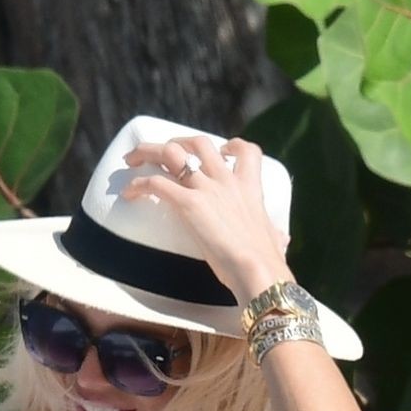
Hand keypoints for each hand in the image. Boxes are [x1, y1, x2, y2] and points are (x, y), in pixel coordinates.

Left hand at [118, 135, 293, 302]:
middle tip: (157, 152)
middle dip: (175, 141)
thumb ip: (274, 235)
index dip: (230, 146)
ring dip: (149, 151)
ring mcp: (207, 189)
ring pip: (171, 152)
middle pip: (197, 142)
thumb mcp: (273, 240)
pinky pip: (156, 183)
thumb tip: (281, 242)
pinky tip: (129, 193)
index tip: (220, 151)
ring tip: (132, 160)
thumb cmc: (267, 262)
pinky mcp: (189, 203)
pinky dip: (139, 185)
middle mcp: (226, 180)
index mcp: (249, 187)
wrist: (258, 270)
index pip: (245, 150)